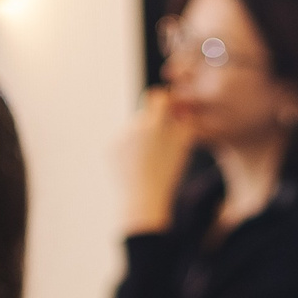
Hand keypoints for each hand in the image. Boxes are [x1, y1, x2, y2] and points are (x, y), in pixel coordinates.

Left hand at [122, 87, 195, 234]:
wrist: (143, 200)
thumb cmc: (168, 175)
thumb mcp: (184, 149)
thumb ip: (187, 124)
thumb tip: (185, 109)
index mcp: (155, 124)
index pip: (159, 97)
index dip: (164, 101)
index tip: (168, 109)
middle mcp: (135, 125)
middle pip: (145, 116)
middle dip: (152, 127)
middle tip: (159, 148)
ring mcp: (120, 136)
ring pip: (133, 131)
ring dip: (140, 141)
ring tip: (148, 163)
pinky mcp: (111, 148)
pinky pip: (122, 144)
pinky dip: (128, 153)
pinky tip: (136, 168)